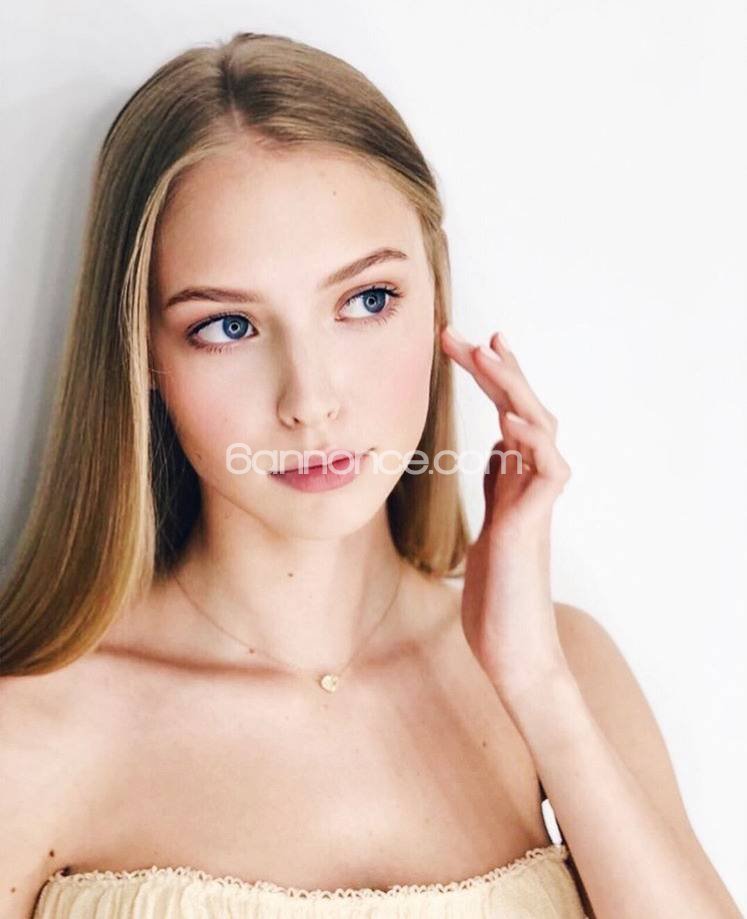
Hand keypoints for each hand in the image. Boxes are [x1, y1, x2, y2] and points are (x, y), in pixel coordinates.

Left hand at [440, 325, 572, 703]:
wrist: (512, 650)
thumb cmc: (500, 593)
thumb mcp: (492, 525)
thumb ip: (500, 485)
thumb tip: (499, 447)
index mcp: (515, 482)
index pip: (506, 415)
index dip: (493, 378)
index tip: (468, 345)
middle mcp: (530, 485)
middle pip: (523, 410)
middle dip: (495, 370)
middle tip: (464, 335)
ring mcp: (535, 504)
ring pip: (540, 430)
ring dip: (514, 390)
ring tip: (489, 354)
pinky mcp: (533, 527)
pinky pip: (547, 474)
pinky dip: (533, 443)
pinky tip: (511, 419)